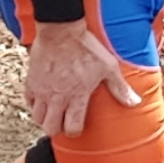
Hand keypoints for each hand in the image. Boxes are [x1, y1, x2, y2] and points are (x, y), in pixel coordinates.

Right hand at [24, 21, 139, 138]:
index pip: (71, 128)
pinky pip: (28, 101)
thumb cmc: (86, 47)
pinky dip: (34, 104)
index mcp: (76, 97)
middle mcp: (57, 98)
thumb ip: (120, 88)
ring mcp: (42, 90)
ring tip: (52, 113)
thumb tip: (135, 102)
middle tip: (63, 122)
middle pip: (50, 128)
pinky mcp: (31, 81)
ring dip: (44, 119)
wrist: (61, 30)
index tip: (77, 127)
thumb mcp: (108, 67)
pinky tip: (42, 99)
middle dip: (57, 129)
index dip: (75, 132)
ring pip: (37, 118)